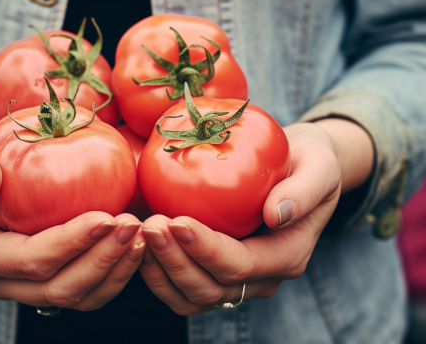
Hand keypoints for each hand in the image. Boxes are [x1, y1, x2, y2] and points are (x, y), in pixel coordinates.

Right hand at [0, 120, 145, 310]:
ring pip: (76, 296)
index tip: (105, 215)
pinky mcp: (42, 276)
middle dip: (101, 259)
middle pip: (57, 287)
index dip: (69, 242)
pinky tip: (135, 243)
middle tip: (134, 225)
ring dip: (114, 270)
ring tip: (142, 235)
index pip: (28, 260)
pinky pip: (84, 287)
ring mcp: (20, 283)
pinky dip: (113, 271)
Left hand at [138, 120, 372, 314]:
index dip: (206, 248)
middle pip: (210, 287)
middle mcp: (261, 278)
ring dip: (161, 270)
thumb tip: (276, 214)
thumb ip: (304, 190)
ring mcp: (235, 279)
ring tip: (140, 233)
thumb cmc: (307, 163)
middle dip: (175, 260)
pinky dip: (156, 272)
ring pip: (190, 296)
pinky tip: (139, 241)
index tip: (177, 220)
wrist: (295, 169)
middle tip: (149, 224)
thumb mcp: (320, 166)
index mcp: (286, 256)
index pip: (240, 265)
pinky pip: (179, 287)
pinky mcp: (212, 271)